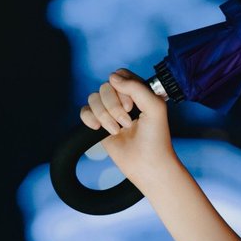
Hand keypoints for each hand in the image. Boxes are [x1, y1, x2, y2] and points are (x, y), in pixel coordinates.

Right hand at [79, 67, 176, 187]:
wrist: (147, 165)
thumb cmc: (156, 138)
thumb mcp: (155, 107)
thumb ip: (137, 87)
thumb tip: (112, 77)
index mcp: (138, 92)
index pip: (121, 75)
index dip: (122, 88)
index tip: (131, 105)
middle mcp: (123, 100)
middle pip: (105, 87)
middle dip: (114, 106)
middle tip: (128, 122)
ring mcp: (110, 112)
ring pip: (93, 98)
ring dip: (105, 116)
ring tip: (118, 130)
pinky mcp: (99, 125)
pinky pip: (84, 111)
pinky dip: (90, 119)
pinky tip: (99, 129)